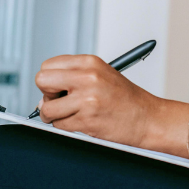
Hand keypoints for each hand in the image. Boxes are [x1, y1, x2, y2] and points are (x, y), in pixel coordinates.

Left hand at [34, 54, 160, 148]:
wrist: (147, 118)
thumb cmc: (125, 98)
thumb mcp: (101, 73)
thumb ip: (73, 76)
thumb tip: (44, 93)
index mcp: (89, 62)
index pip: (48, 65)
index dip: (50, 79)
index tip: (58, 87)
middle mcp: (87, 77)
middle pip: (42, 81)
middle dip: (47, 94)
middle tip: (60, 101)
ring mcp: (86, 99)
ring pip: (47, 108)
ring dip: (54, 115)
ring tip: (71, 114)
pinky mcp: (87, 119)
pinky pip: (59, 125)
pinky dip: (66, 127)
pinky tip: (82, 122)